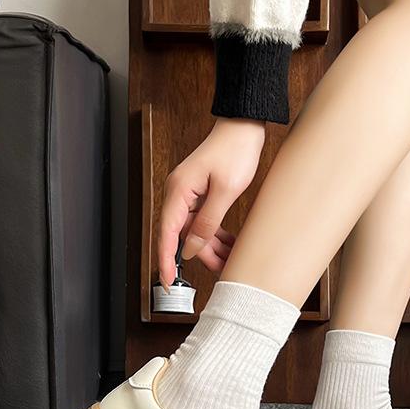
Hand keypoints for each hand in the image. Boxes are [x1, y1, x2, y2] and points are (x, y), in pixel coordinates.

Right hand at [157, 117, 265, 287]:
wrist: (244, 127)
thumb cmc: (235, 150)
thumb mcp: (225, 190)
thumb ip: (207, 222)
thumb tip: (192, 248)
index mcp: (179, 191)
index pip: (166, 233)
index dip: (166, 260)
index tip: (167, 281)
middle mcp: (179, 194)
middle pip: (182, 236)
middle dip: (201, 255)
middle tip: (220, 268)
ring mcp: (189, 194)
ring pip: (195, 231)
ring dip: (211, 247)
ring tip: (229, 258)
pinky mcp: (201, 195)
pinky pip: (203, 222)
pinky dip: (215, 235)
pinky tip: (229, 243)